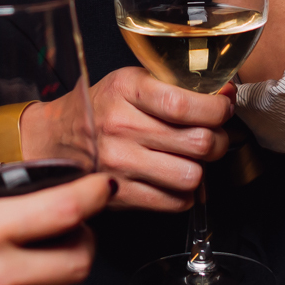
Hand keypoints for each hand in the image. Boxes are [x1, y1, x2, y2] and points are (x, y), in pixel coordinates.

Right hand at [88, 66, 232, 211]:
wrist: (57, 138)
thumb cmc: (102, 106)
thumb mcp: (132, 81)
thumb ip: (178, 86)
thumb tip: (228, 93)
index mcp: (126, 90)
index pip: (184, 104)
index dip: (217, 109)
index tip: (223, 108)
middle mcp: (121, 127)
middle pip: (198, 142)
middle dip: (217, 140)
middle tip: (211, 136)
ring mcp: (120, 164)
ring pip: (191, 176)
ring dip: (201, 169)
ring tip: (191, 158)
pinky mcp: (120, 195)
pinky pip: (175, 202)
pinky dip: (184, 193)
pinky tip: (173, 177)